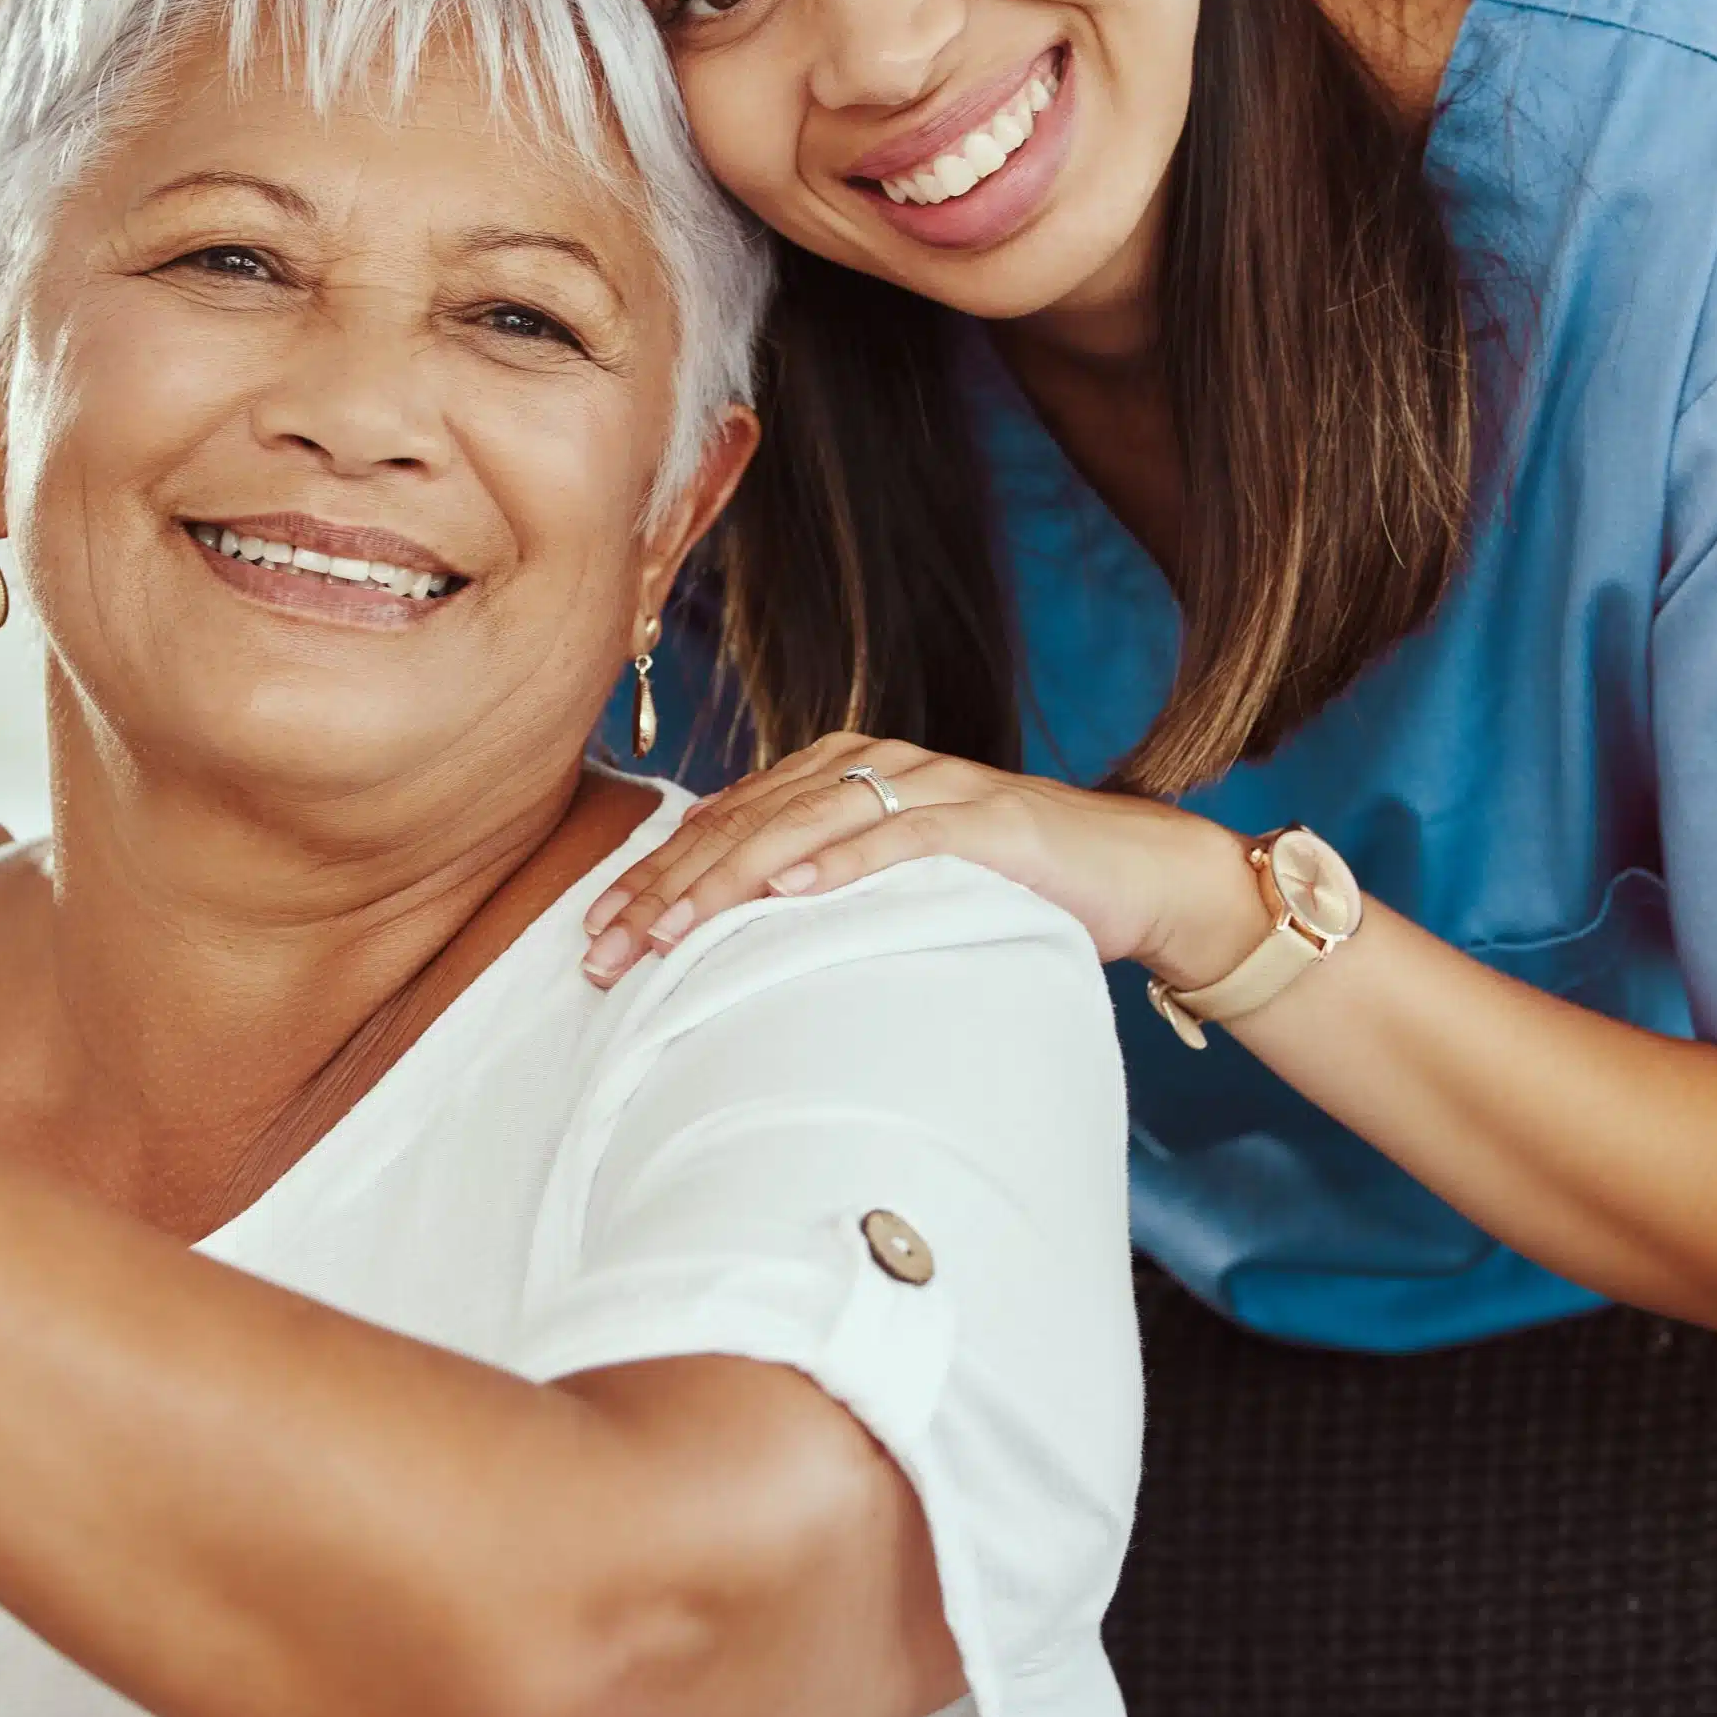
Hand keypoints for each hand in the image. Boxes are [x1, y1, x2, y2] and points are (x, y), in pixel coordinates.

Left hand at [580, 732, 1265, 990]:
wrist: (1124, 871)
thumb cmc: (994, 888)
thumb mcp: (883, 887)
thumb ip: (809, 892)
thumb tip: (711, 946)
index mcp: (832, 775)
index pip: (720, 825)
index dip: (651, 879)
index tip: (592, 940)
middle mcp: (869, 767)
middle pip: (744, 825)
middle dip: (667, 888)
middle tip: (606, 950)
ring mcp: (927, 787)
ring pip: (804, 826)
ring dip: (731, 878)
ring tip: (673, 927)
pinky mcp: (983, 821)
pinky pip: (901, 838)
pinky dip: (843, 863)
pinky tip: (791, 894)